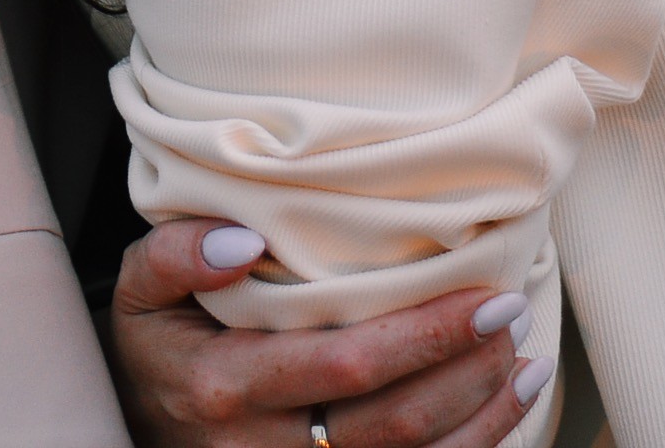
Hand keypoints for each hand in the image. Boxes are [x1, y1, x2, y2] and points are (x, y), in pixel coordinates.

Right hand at [107, 220, 544, 447]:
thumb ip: (174, 255)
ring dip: (481, 415)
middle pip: (392, 422)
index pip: (344, 365)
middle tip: (512, 313)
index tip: (483, 296)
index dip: (424, 336)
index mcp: (223, 388)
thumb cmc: (156, 345)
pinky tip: (506, 409)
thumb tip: (243, 240)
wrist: (140, 424)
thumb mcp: (139, 291)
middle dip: (467, 370)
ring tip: (525, 360)